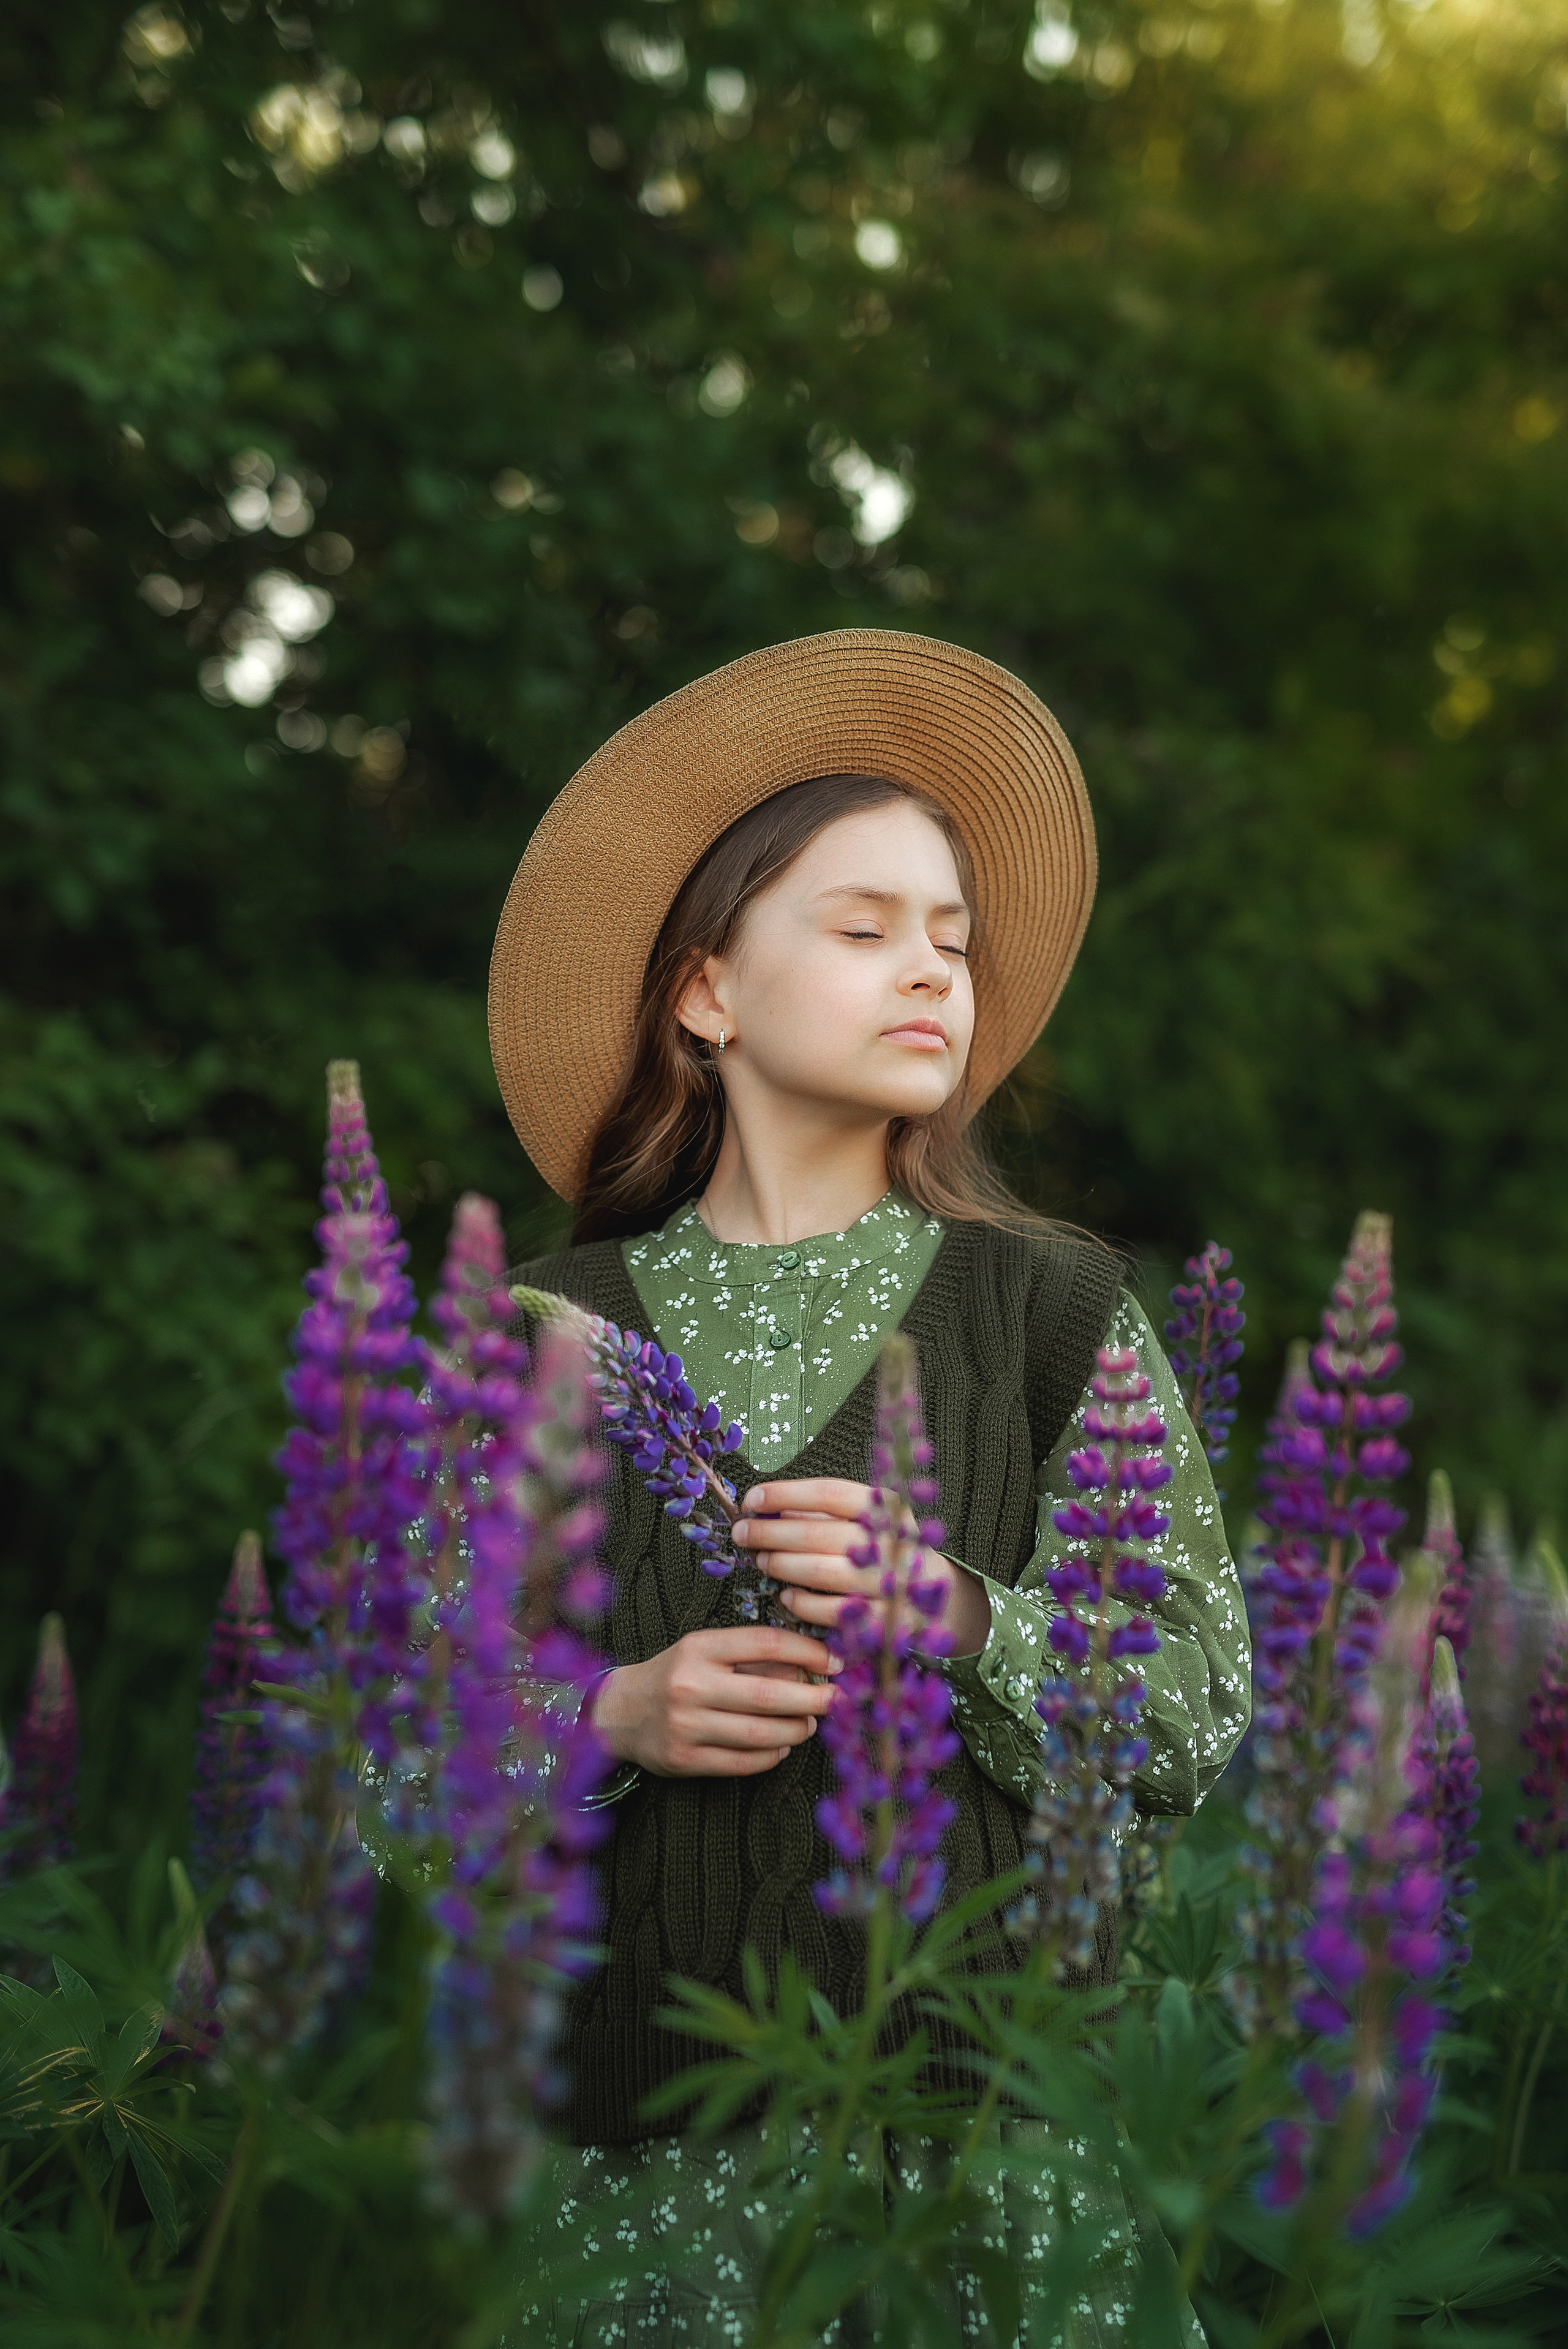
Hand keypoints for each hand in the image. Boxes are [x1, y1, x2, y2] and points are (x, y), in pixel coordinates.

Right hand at [587, 1626, 842, 1777]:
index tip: (834, 1661)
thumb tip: (810, 1668)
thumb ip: (751, 1657)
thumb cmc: (675, 1675)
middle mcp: (690, 1685)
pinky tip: (782, 1747)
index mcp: (699, 1648)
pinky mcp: (684, 1760)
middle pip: (768, 1694)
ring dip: (796, 1730)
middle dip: (813, 1698)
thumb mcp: (705, 1651)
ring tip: (810, 1724)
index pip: (765, 1644)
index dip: (807, 1652)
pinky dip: (772, 1756)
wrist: (619, 1712)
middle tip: (837, 1700)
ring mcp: (686, 1725)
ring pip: (760, 1733)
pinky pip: (743, 1762)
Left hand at [733, 1478, 991, 1657]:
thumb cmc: (883, 1552)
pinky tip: (786, 1595)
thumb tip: (765, 1507)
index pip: (829, 1493)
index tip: (752, 1498)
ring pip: (819, 1572)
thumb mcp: (866, 1521)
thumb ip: (822, 1512)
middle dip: (770, 1532)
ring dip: (780, 1565)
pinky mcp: (884, 1621)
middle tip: (742, 1532)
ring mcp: (890, 1584)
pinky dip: (801, 1603)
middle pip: (818, 1532)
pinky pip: (829, 1611)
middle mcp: (891, 1542)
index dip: (785, 1493)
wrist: (936, 1599)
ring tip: (761, 1560)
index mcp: (888, 1508)